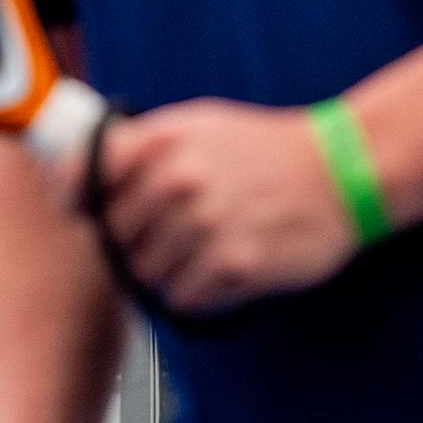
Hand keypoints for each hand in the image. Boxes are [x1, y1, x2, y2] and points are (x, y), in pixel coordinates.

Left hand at [92, 100, 362, 312]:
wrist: (344, 172)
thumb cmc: (270, 151)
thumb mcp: (200, 125)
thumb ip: (141, 145)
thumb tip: (80, 177)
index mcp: (167, 139)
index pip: (85, 175)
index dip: (78, 199)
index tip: (83, 211)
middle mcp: (181, 179)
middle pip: (115, 235)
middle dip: (136, 241)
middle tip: (170, 234)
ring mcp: (207, 224)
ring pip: (146, 273)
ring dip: (169, 271)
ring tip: (205, 250)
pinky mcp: (234, 265)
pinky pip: (184, 297)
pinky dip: (199, 292)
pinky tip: (225, 268)